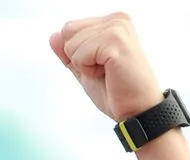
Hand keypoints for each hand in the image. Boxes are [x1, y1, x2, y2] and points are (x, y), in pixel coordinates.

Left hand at [49, 13, 163, 121]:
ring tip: (107, 72)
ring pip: (71, 45)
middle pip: (67, 32)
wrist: (136, 109)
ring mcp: (117, 28)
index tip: (99, 65)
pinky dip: (88, 71)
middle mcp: (117, 19)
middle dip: (77, 58)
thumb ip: (69, 52)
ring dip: (84, 66)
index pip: (69, 28)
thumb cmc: (115, 91)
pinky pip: (79, 55)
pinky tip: (108, 74)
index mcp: (112, 22)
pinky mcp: (115, 41)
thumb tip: (53, 36)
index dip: (75, 54)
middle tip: (102, 70)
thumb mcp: (85, 69)